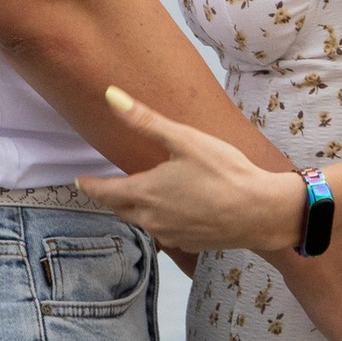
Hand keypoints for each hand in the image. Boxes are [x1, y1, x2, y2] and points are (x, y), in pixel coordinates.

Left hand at [84, 89, 301, 253]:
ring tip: (141, 198)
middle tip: (108, 188)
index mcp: (145, 193)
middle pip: (120, 209)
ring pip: (143, 223)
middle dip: (112, 198)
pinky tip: (177, 212)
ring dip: (137, 211)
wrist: (260, 212)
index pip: (104, 192)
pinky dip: (163, 221)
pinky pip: (166, 234)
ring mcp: (171, 236)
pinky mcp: (189, 244)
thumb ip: (145, 120)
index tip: (80, 181)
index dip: (89, 186)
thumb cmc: (224, 172)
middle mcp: (151, 219)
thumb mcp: (184, 139)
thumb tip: (110, 96)